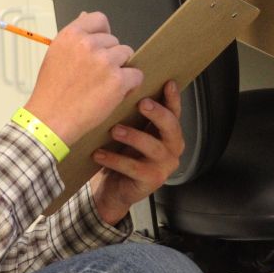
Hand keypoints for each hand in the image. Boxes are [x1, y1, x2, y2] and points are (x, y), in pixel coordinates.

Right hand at [22, 12, 141, 144]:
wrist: (50, 120)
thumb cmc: (51, 91)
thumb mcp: (55, 54)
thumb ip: (74, 36)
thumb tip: (85, 16)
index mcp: (71, 35)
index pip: (99, 19)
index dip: (102, 33)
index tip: (100, 46)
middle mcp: (88, 44)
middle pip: (114, 41)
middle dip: (109, 56)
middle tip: (96, 74)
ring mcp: (104, 61)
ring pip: (126, 54)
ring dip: (120, 68)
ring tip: (104, 84)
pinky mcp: (117, 80)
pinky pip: (136, 75)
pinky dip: (130, 85)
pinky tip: (116, 93)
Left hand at [89, 80, 184, 225]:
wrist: (115, 189)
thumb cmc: (123, 154)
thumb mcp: (132, 131)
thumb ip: (135, 114)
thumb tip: (123, 85)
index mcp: (170, 133)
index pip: (175, 112)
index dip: (173, 98)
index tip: (167, 83)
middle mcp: (172, 148)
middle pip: (171, 127)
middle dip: (157, 113)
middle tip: (142, 103)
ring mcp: (164, 166)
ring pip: (153, 146)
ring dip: (133, 136)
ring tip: (114, 129)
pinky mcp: (152, 181)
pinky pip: (133, 168)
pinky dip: (114, 159)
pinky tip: (98, 154)